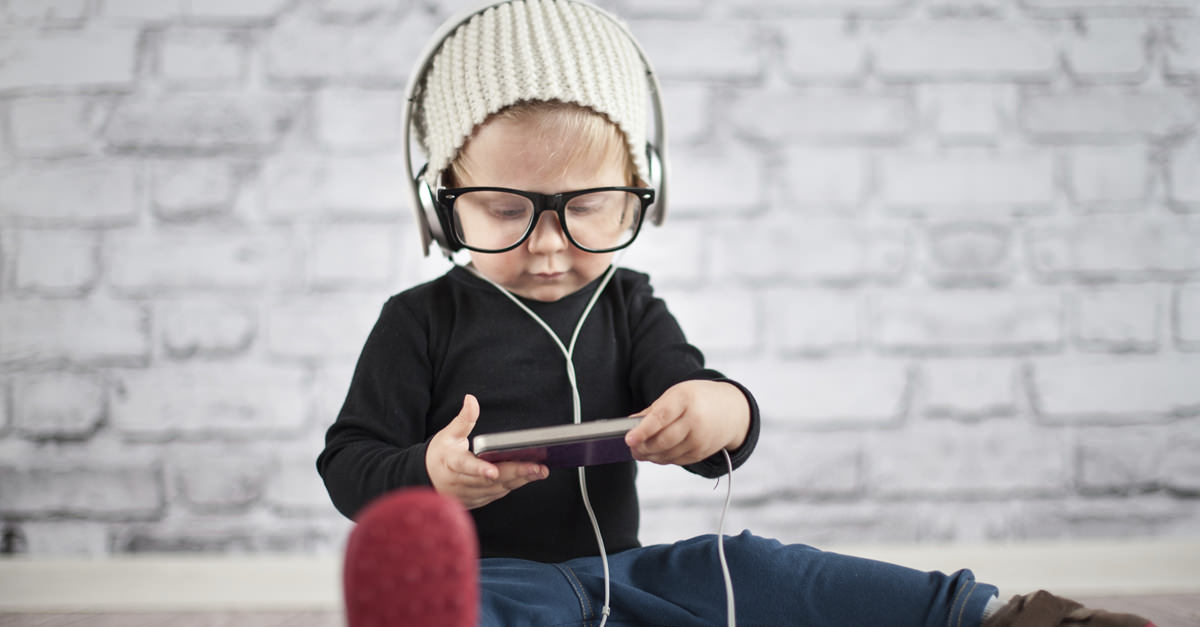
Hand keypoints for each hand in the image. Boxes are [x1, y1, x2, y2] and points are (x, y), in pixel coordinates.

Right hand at [425, 394, 548, 509]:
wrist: (428, 478)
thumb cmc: (441, 453)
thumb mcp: (448, 434)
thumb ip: (463, 419)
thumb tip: (471, 399)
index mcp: (451, 463)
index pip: (465, 467)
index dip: (479, 469)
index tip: (493, 470)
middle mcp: (459, 482)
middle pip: (489, 480)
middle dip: (514, 473)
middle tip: (536, 468)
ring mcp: (468, 494)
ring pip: (496, 489)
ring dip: (519, 480)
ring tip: (539, 471)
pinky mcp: (477, 501)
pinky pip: (497, 494)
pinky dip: (514, 485)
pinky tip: (529, 477)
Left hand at [625, 380, 749, 466]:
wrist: (732, 410)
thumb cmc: (699, 399)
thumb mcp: (677, 394)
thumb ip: (654, 410)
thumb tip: (631, 424)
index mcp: (685, 399)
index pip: (661, 418)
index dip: (643, 431)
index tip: (628, 439)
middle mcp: (695, 420)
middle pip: (663, 440)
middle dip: (643, 447)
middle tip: (631, 446)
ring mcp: (700, 439)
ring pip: (668, 454)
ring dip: (650, 455)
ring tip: (639, 451)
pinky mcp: (702, 452)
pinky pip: (676, 460)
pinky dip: (663, 459)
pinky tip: (655, 454)